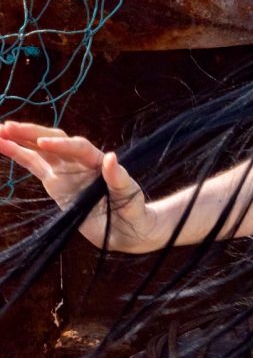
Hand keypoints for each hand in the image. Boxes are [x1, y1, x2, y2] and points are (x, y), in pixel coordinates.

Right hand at [0, 121, 157, 250]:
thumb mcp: (131, 197)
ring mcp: (65, 170)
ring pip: (39, 149)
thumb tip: (112, 158)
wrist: (128, 230)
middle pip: (54, 140)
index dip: (61, 145)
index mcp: (98, 161)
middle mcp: (79, 161)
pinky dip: (18, 154)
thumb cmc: (134, 212)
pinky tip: (2, 145)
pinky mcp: (54, 182)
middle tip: (10, 127)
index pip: (78, 147)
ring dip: (19, 139)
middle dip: (32, 133)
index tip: (43, 143)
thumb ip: (120, 179)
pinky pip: (33, 164)